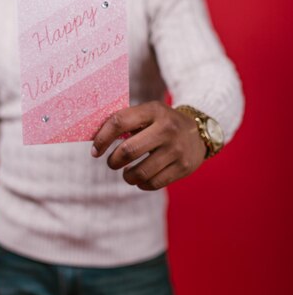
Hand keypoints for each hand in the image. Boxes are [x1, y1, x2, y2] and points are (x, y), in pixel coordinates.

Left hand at [91, 101, 205, 190]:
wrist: (200, 131)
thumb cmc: (162, 123)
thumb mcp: (149, 113)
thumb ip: (126, 122)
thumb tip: (96, 141)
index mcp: (153, 110)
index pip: (119, 122)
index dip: (102, 138)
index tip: (95, 150)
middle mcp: (167, 129)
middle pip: (128, 151)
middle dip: (113, 161)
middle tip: (112, 163)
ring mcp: (177, 149)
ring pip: (140, 172)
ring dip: (127, 176)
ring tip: (127, 173)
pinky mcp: (183, 167)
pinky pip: (153, 183)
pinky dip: (142, 184)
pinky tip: (142, 179)